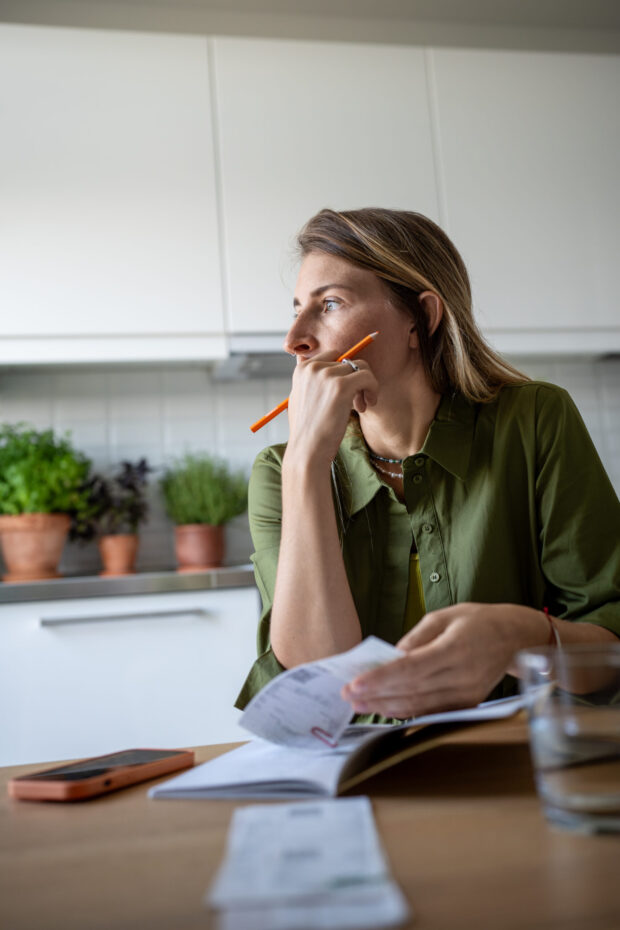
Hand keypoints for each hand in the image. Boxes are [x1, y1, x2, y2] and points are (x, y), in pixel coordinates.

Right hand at [286, 352, 377, 465]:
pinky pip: (367, 377)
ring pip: (360, 367)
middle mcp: (313, 367)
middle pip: (348, 361)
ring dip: (365, 385)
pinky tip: (368, 405)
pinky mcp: (341, 386)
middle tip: (356, 403)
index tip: (346, 392)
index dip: (344, 372)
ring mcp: (326, 375)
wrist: (307, 450)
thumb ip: (312, 381)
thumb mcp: (301, 398)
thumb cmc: (307, 430)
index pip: (333, 355)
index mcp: (303, 368)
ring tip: (361, 406)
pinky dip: (373, 389)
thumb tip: (331, 368)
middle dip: (355, 380)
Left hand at [341, 603, 542, 718]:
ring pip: (419, 707)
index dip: (380, 680)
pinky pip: (431, 711)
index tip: (354, 685)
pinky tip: (385, 707)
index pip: (410, 670)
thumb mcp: (444, 616)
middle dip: (375, 696)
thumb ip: (416, 638)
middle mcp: (462, 677)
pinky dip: (406, 710)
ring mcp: (467, 695)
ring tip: (359, 704)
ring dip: (385, 707)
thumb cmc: (477, 621)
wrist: (516, 638)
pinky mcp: (468, 704)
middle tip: (347, 696)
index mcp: (455, 649)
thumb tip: (391, 657)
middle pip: (411, 692)